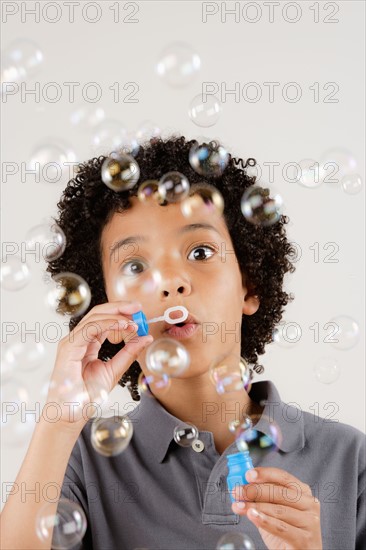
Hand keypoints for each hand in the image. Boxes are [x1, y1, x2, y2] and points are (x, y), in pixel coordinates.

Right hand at [45, 300, 152, 425]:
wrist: (71, 414)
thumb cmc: (86, 395)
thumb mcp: (115, 370)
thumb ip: (129, 353)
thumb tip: (146, 338)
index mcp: (87, 342)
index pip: (104, 320)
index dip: (121, 313)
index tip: (139, 314)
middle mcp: (78, 339)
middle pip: (98, 313)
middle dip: (119, 307)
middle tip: (138, 308)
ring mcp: (71, 342)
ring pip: (94, 317)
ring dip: (116, 316)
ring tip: (134, 322)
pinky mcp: (68, 348)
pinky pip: (89, 329)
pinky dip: (107, 324)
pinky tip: (122, 326)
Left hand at [231, 467, 321, 549]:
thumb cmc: (286, 532)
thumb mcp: (273, 511)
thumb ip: (262, 498)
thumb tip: (242, 486)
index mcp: (303, 492)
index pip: (283, 477)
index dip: (264, 474)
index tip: (248, 475)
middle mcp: (309, 504)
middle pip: (279, 492)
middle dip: (254, 491)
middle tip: (238, 492)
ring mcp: (310, 522)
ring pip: (278, 510)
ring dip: (254, 507)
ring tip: (239, 506)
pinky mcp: (304, 539)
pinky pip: (280, 527)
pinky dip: (264, 520)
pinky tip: (252, 516)